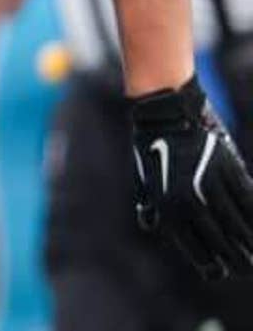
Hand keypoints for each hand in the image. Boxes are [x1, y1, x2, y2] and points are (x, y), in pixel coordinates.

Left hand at [130, 75, 252, 278]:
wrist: (166, 113)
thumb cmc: (152, 148)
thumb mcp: (142, 180)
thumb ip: (149, 206)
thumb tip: (151, 226)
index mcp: (168, 209)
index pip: (196, 250)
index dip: (211, 267)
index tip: (220, 272)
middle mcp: (191, 202)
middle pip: (223, 244)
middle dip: (237, 261)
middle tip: (246, 268)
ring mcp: (212, 186)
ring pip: (241, 226)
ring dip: (251, 244)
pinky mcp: (229, 170)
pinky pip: (250, 200)